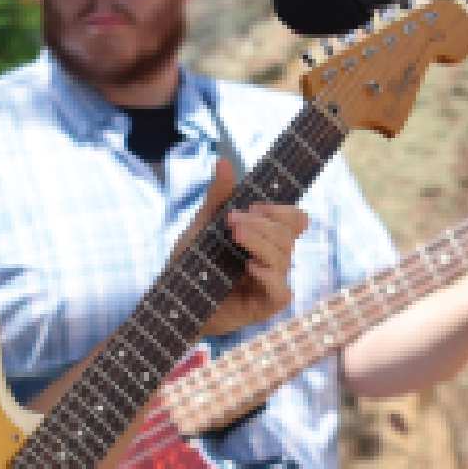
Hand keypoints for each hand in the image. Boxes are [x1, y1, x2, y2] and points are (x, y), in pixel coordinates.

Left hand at [178, 152, 306, 339]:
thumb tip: (223, 160)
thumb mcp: (202, 225)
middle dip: (262, 225)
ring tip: (234, 235)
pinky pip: (281, 293)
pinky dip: (270, 278)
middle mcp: (273, 261)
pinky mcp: (263, 308)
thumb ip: (217, 197)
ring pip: (284, 259)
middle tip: (232, 220)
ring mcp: (269, 285)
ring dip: (260, 242)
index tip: (253, 206)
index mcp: (266, 239)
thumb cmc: (191, 263)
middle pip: (288, 236)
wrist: (172, 299)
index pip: (295, 221)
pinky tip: (251, 267)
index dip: (283, 211)